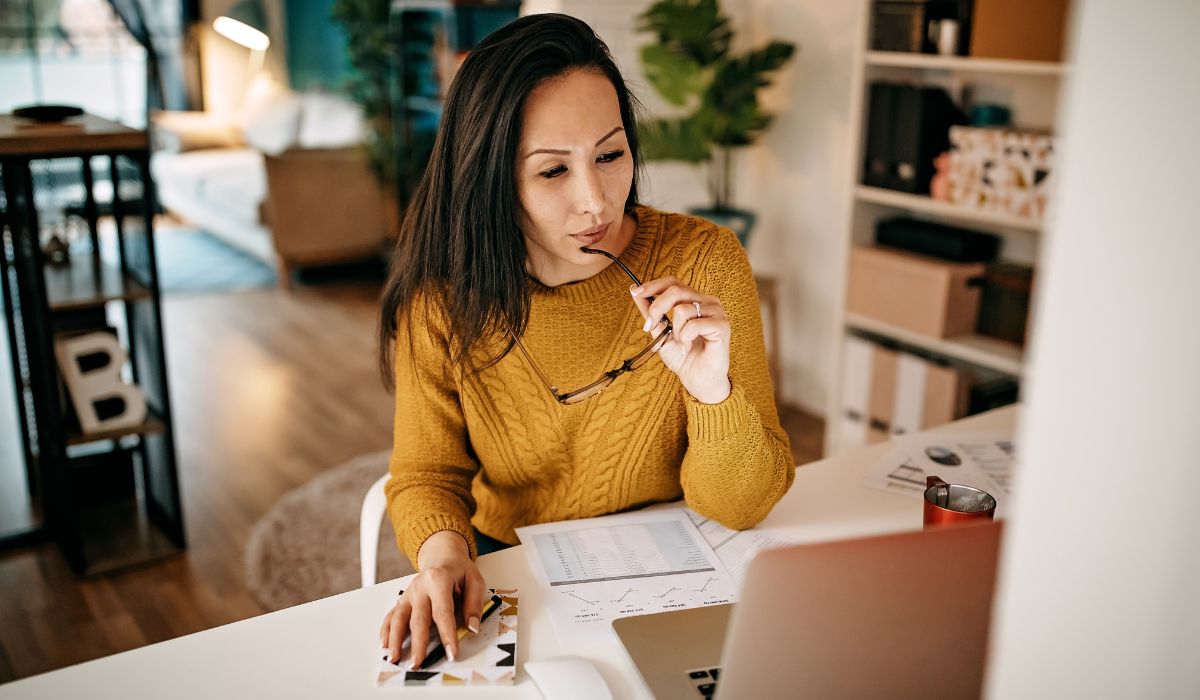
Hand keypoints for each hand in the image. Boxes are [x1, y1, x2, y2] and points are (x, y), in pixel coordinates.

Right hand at [378, 531, 486, 668]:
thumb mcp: (475, 580)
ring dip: (395, 640)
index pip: (443, 612)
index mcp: (439, 580)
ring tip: (395, 658)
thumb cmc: (459, 570)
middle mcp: (420, 587)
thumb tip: (472, 627)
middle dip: (418, 644)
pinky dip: (386, 630)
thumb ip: (474, 604)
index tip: (451, 653)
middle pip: (418, 619)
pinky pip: (391, 615)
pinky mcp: (403, 600)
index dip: (447, 634)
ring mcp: (408, 594)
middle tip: (418, 663)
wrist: (442, 556)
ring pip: (399, 618)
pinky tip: (384, 644)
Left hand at [631, 277, 730, 403]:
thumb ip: (651, 312)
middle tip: (650, 326)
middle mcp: (707, 302)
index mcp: (694, 300)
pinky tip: (690, 346)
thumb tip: (635, 291)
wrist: (698, 379)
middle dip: (656, 308)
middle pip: (676, 290)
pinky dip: (686, 337)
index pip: (673, 282)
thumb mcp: (661, 332)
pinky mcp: (722, 325)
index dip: (653, 285)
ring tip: (682, 343)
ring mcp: (716, 312)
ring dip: (676, 331)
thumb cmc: (683, 357)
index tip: (636, 292)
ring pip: (683, 309)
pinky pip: (693, 324)